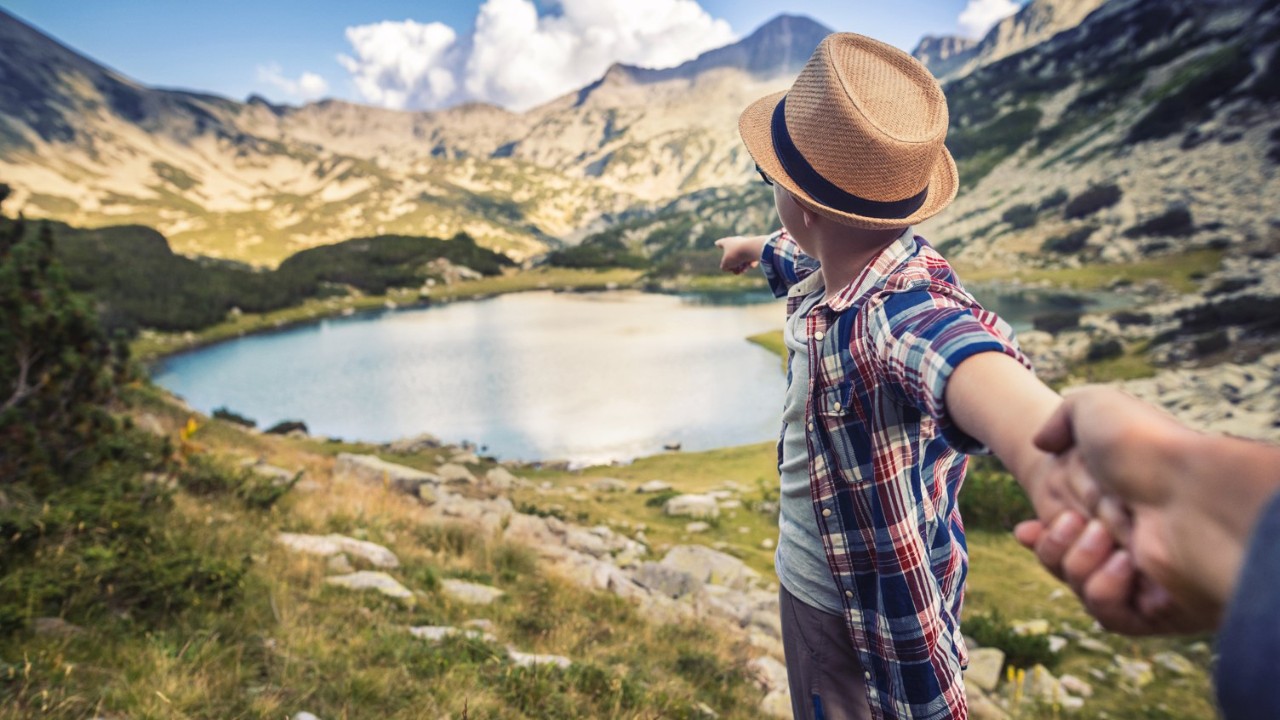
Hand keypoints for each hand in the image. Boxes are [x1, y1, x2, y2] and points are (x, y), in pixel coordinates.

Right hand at [714, 235, 764, 274]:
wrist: (752, 250)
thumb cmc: (736, 255)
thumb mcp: (726, 264)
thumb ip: (724, 267)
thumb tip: (729, 268)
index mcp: (727, 242)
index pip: (721, 243)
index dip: (718, 244)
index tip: (716, 243)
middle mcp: (737, 242)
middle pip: (732, 256)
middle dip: (734, 266)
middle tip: (736, 271)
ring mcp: (746, 246)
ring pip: (742, 260)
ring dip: (742, 268)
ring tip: (744, 269)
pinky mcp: (755, 250)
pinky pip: (751, 261)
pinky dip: (750, 264)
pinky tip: (751, 264)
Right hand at [1024, 387, 1254, 629]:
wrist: (1189, 485)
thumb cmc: (1143, 444)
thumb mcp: (1092, 408)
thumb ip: (1060, 420)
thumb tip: (1044, 443)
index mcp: (1116, 507)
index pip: (1066, 535)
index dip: (1041, 536)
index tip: (1025, 530)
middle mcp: (1129, 542)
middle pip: (1063, 562)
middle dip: (1052, 544)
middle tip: (1073, 520)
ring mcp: (1143, 576)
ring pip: (1080, 586)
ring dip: (1077, 560)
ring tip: (1103, 534)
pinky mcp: (1157, 609)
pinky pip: (1108, 614)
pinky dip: (1103, 589)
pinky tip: (1120, 562)